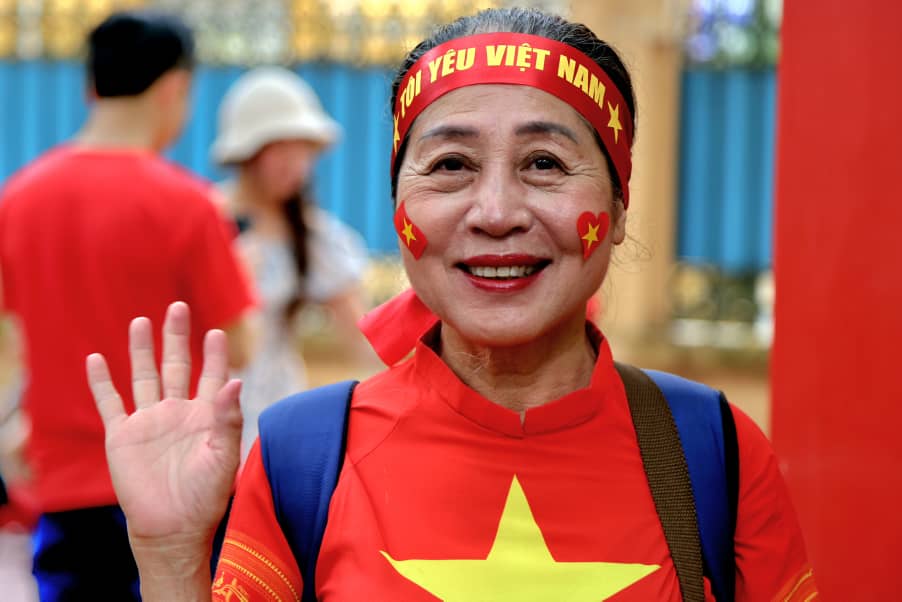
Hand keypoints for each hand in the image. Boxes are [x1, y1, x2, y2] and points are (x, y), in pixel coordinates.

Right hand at [87, 301, 242, 553]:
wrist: (172, 528)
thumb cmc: (205, 496)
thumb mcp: (223, 456)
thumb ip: (228, 418)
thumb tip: (237, 379)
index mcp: (205, 416)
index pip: (211, 376)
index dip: (213, 355)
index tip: (215, 331)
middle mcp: (177, 413)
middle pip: (175, 366)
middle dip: (176, 337)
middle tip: (178, 307)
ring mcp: (149, 422)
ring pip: (144, 377)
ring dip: (141, 350)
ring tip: (141, 321)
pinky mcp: (123, 436)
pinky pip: (110, 403)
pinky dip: (101, 382)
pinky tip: (96, 359)